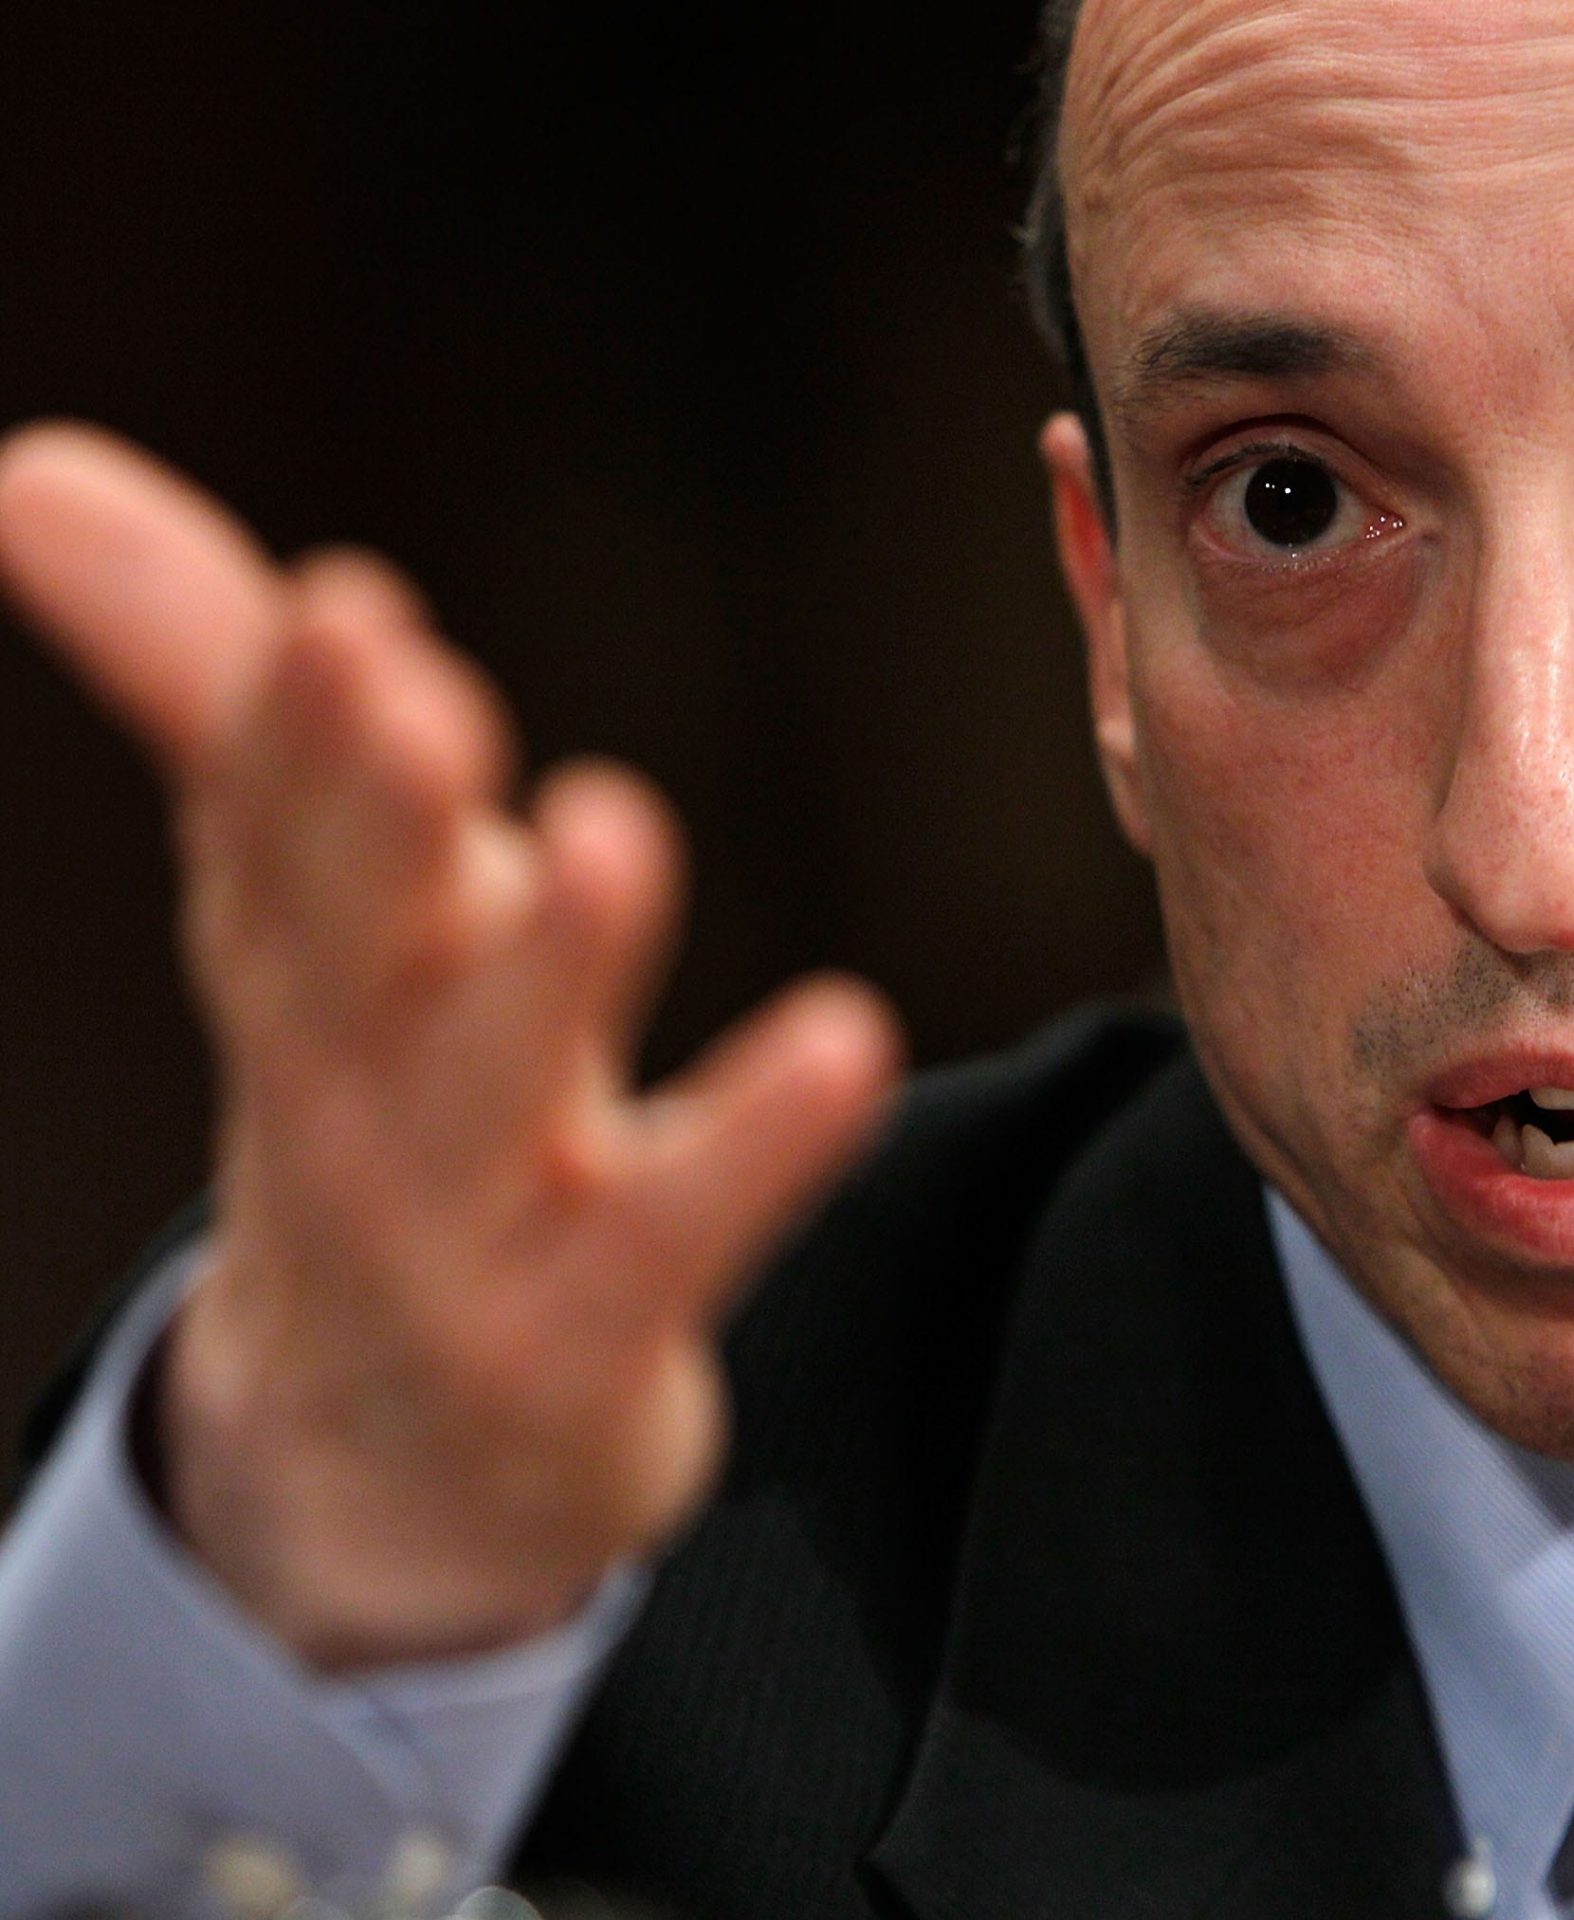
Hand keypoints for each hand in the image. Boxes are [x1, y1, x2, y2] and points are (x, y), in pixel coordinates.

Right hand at [0, 424, 901, 1668]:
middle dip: (370, 818)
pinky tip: (849, 1042)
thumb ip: (212, 691)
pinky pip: (676, 1233)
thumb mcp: (302, 902)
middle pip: (348, 946)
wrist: (393, 1455)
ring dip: (546, 965)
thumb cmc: (380, 1109)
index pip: (269, 831)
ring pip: (490, 1090)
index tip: (347, 608)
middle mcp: (353, 1088)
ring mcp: (459, 1229)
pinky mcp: (584, 1332)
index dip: (292, 726)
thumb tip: (29, 465)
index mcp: (298, 963)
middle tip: (409, 689)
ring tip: (607, 832)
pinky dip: (754, 1146)